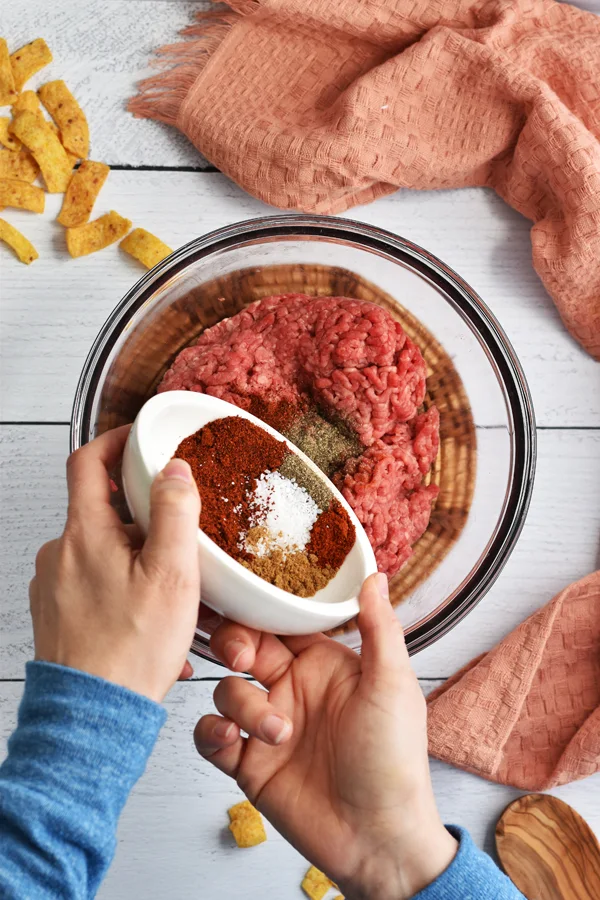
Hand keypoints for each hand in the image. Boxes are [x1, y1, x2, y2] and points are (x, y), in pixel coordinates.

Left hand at [30, 426, 200, 702]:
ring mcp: (53, 585)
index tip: (137, 440)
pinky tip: (149, 613)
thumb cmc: (130, 651)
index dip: (114, 442)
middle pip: (99, 508)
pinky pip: (91, 581)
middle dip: (138, 513)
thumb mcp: (171, 575)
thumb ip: (174, 513)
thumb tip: (174, 470)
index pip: (87, 461)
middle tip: (175, 530)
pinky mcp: (57, 612)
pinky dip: (120, 584)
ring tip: (170, 585)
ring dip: (133, 554)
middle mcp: (59, 554)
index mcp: (84, 534)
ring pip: (98, 548)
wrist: (92, 716)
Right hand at [194, 575, 456, 899]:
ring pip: (226, 690)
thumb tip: (375, 576)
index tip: (245, 598)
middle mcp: (291, 689)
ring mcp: (267, 725)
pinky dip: (212, 732)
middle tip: (243, 658)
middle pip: (243, 646)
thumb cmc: (393, 761)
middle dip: (235, 644)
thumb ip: (379, 628)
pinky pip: (211, 734)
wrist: (376, 839)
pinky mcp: (248, 763)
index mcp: (323, 664)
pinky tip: (232, 740)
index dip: (261, 609)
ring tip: (276, 733)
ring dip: (241, 705)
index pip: (281, 621)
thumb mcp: (392, 685)